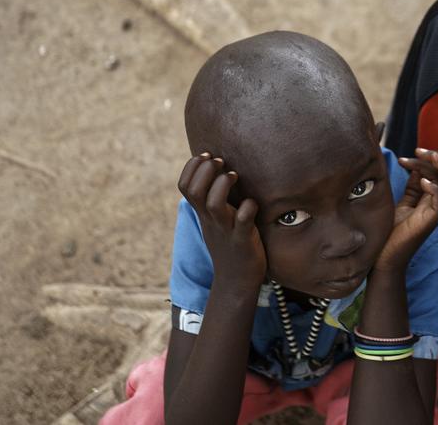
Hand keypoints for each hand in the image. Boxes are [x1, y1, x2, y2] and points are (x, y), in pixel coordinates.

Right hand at [178, 153, 266, 289]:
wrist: (236, 281)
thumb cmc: (229, 243)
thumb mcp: (215, 219)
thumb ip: (212, 198)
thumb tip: (217, 170)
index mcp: (203, 213)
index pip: (184, 185)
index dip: (192, 166)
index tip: (207, 156)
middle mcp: (211, 219)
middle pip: (194, 190)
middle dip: (205, 169)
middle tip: (221, 162)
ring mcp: (226, 230)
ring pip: (213, 204)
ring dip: (223, 184)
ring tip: (234, 176)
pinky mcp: (243, 240)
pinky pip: (243, 222)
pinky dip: (248, 208)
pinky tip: (253, 203)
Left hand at [375, 148, 437, 272]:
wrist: (382, 258)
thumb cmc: (392, 231)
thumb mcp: (403, 203)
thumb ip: (413, 187)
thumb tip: (416, 167)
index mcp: (432, 200)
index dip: (429, 160)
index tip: (411, 153)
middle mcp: (436, 206)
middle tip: (420, 150)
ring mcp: (434, 215)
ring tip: (431, 157)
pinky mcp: (428, 223)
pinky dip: (436, 191)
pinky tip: (424, 181)